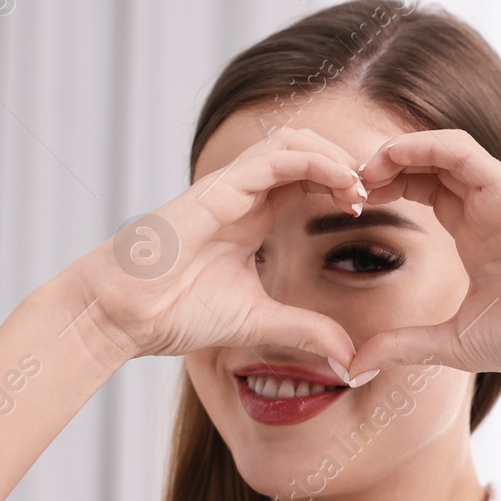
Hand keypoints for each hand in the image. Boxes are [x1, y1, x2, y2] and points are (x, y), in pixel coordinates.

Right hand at [69, 127, 367, 367]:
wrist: (122, 315)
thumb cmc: (174, 313)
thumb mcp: (258, 322)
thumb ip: (305, 331)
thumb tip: (348, 358)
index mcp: (252, 217)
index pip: (308, 182)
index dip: (344, 187)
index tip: (374, 211)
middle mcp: (243, 195)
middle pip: (306, 151)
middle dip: (347, 164)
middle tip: (379, 192)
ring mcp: (229, 187)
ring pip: (293, 142)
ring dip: (334, 157)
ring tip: (362, 187)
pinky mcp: (217, 189)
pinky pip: (274, 158)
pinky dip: (314, 163)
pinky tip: (341, 186)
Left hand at [348, 129, 500, 386]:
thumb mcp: (453, 343)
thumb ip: (404, 346)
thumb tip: (354, 365)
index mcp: (475, 234)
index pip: (422, 190)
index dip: (384, 190)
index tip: (347, 206)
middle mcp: (486, 208)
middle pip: (425, 165)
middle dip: (381, 166)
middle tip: (342, 183)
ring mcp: (500, 196)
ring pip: (440, 150)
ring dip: (396, 151)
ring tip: (361, 169)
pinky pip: (462, 151)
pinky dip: (424, 145)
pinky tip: (391, 157)